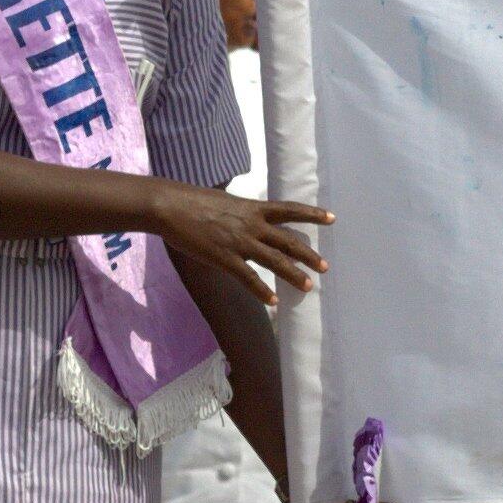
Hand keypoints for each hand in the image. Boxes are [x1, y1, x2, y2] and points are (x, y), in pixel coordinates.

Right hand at [149, 181, 330, 305]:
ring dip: (294, 274)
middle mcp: (251, 224)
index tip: (332, 218)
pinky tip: (273, 301)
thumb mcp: (225, 200)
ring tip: (309, 286)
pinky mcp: (225, 257)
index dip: (312, 214)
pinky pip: (249, 277)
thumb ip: (240, 211)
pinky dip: (263, 291)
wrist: (170, 205)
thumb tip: (246, 215)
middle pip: (288, 240)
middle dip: (309, 255)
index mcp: (252, 207)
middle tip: (325, 267)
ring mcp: (240, 241)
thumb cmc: (192, 200)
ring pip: (275, 260)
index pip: (289, 209)